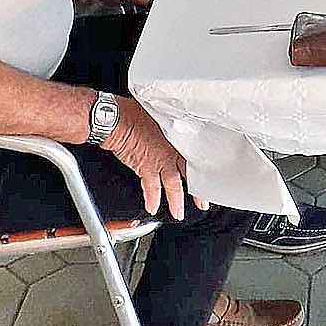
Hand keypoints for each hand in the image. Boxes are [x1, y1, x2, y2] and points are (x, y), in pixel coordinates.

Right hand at [101, 97, 201, 217]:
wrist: (117, 119)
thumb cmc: (135, 113)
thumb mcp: (160, 115)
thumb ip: (170, 126)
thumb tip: (173, 129)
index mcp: (179, 135)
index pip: (196, 154)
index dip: (203, 167)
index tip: (208, 175)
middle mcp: (172, 149)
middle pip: (190, 172)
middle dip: (197, 190)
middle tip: (203, 202)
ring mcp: (160, 159)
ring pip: (174, 184)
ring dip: (177, 200)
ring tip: (179, 213)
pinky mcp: (146, 166)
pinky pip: (152, 187)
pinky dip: (153, 198)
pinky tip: (152, 206)